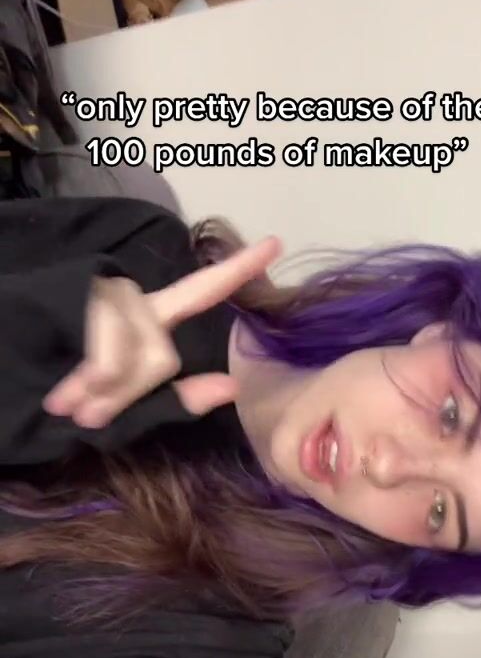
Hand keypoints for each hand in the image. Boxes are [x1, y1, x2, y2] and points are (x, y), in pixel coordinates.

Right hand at [42, 236, 281, 428]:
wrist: (8, 382)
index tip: (275, 243)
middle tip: (89, 414)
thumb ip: (173, 400)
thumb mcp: (125, 411)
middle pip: (164, 358)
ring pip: (141, 359)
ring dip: (106, 395)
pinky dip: (92, 387)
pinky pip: (111, 359)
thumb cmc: (68, 399)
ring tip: (68, 404)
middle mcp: (133, 298)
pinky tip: (63, 398)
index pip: (200, 292)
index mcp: (150, 319)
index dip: (237, 269)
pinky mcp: (84, 299)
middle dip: (129, 396)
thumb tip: (230, 386)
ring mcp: (107, 294)